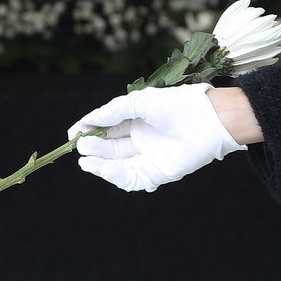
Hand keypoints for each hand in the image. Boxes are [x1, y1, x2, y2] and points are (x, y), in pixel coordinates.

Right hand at [68, 83, 251, 191]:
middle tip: (81, 145)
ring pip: (116, 163)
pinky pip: (130, 178)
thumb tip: (88, 120)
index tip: (73, 133)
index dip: (89, 130)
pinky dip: (114, 175)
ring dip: (99, 163)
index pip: (107, 127)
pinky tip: (103, 168)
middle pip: (109, 146)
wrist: (207, 121)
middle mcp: (140, 138)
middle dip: (93, 146)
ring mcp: (147, 156)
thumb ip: (113, 111)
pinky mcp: (155, 173)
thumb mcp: (140, 102)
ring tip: (85, 158)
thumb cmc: (177, 105)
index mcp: (137, 120)